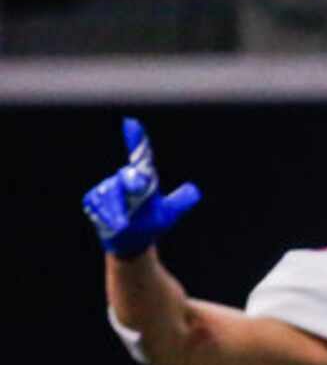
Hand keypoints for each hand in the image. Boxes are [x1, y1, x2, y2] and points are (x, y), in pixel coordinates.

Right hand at [82, 118, 201, 257]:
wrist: (132, 242)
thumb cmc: (150, 224)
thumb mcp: (168, 214)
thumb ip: (179, 202)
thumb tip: (194, 191)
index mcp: (143, 179)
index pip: (141, 157)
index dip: (136, 140)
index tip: (132, 122)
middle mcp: (123, 180)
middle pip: (127, 177)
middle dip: (131, 181)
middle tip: (138, 186)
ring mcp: (106, 190)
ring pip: (111, 195)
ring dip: (117, 209)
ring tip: (124, 224)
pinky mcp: (93, 201)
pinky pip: (99, 206)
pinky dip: (107, 217)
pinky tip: (115, 226)